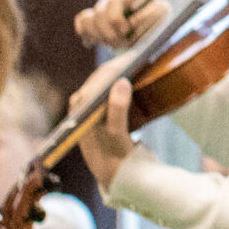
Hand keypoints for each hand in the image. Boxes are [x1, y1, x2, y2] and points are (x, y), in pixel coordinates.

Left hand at [71, 61, 136, 183]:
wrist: (112, 175)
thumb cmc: (112, 156)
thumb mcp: (115, 135)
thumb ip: (117, 109)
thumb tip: (122, 81)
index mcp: (82, 104)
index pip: (101, 76)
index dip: (120, 63)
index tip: (139, 54)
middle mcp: (83, 102)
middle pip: (104, 76)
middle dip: (124, 65)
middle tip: (146, 55)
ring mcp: (90, 105)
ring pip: (108, 81)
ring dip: (124, 71)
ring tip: (144, 62)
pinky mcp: (100, 110)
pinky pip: (111, 89)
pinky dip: (123, 82)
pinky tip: (137, 77)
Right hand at [75, 0, 165, 50]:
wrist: (154, 33)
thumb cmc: (159, 22)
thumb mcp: (161, 16)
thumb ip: (148, 16)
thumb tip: (130, 22)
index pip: (113, 4)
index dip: (116, 20)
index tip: (126, 31)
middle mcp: (112, 1)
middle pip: (98, 15)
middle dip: (109, 34)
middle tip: (122, 44)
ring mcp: (102, 11)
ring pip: (88, 20)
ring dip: (98, 36)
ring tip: (111, 45)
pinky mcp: (95, 22)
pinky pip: (81, 22)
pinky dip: (84, 33)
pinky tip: (90, 43)